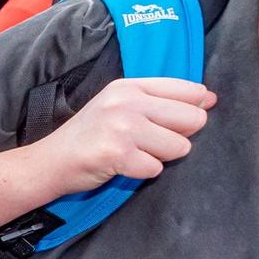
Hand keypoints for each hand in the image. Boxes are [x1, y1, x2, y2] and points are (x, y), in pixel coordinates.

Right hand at [36, 77, 215, 195]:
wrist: (49, 161)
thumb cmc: (89, 135)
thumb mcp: (118, 105)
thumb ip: (159, 100)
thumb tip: (209, 99)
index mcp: (130, 86)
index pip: (189, 90)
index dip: (194, 109)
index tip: (179, 122)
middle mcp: (127, 102)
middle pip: (192, 119)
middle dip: (178, 137)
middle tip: (150, 142)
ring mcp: (122, 127)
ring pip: (179, 147)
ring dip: (160, 157)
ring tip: (133, 154)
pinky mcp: (117, 154)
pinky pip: (156, 168)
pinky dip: (142, 172)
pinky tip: (122, 166)